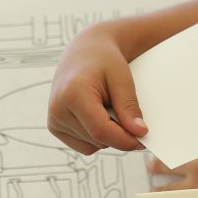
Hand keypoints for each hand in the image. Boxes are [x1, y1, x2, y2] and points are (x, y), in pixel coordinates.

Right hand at [47, 22, 147, 154]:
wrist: (84, 51)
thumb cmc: (104, 60)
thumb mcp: (121, 78)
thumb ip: (129, 107)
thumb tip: (139, 133)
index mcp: (72, 94)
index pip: (101, 131)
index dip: (125, 140)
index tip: (143, 140)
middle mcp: (57, 109)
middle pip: (98, 140)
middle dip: (119, 134)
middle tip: (126, 112)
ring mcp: (54, 120)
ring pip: (92, 146)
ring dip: (107, 134)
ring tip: (107, 107)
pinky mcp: (55, 127)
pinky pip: (84, 146)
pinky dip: (96, 137)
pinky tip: (98, 114)